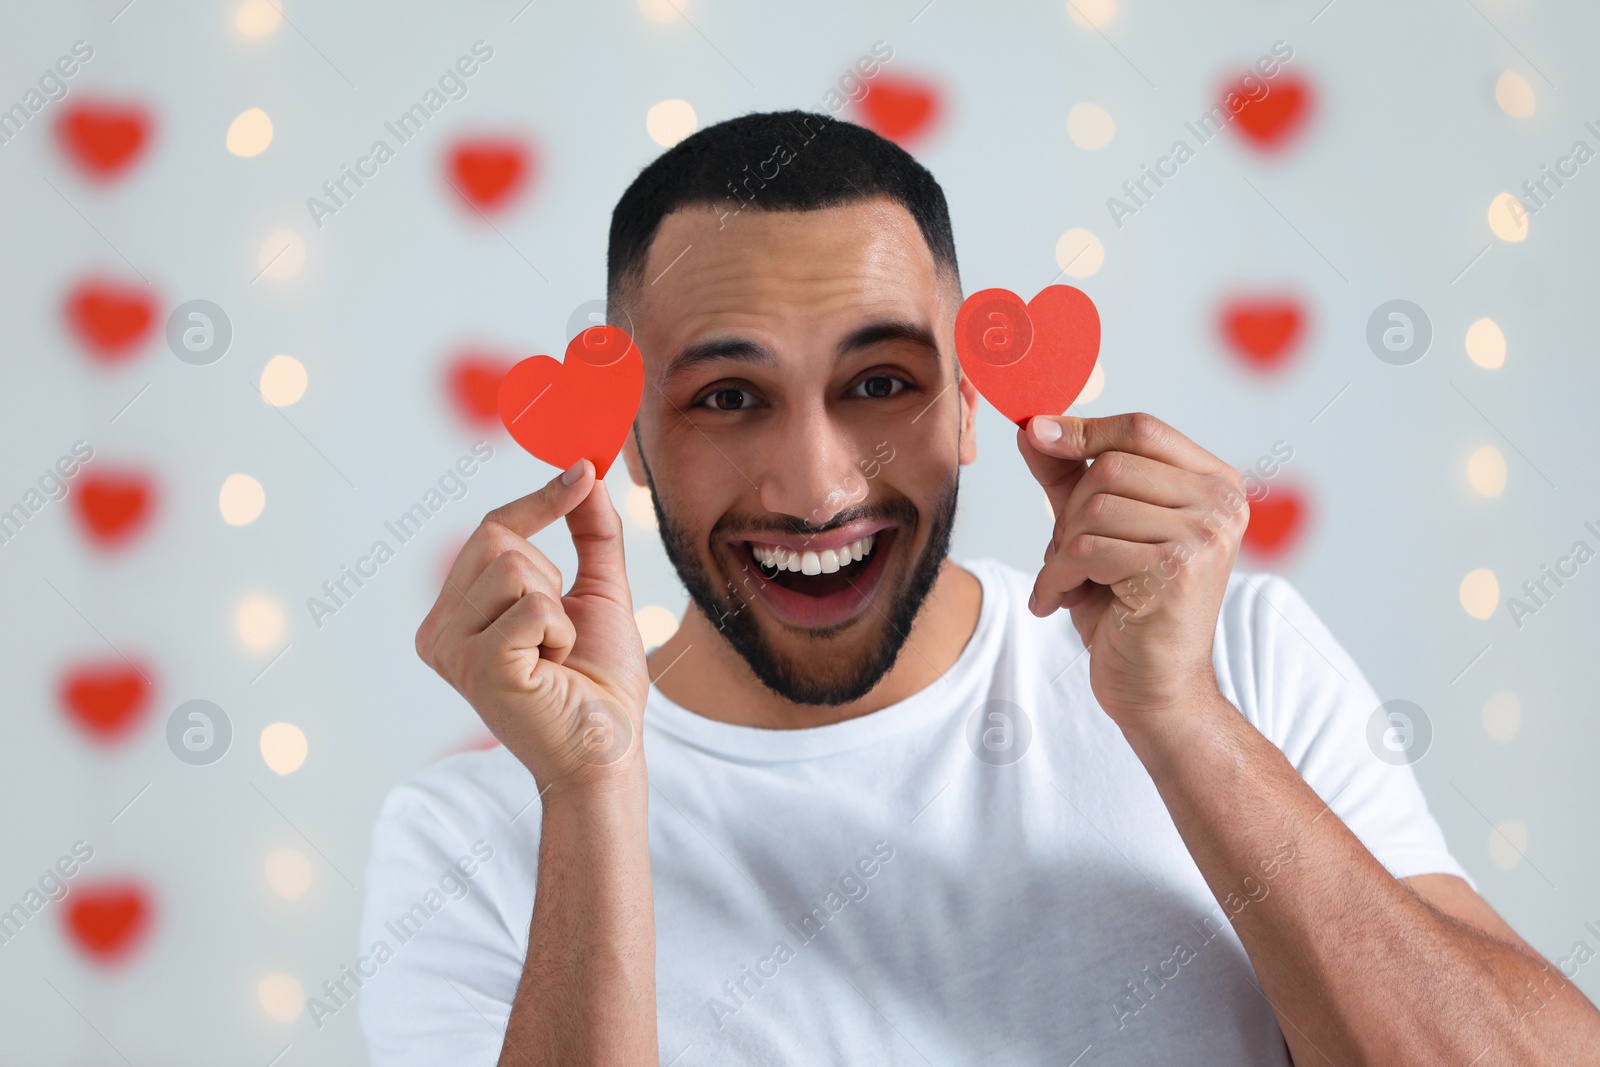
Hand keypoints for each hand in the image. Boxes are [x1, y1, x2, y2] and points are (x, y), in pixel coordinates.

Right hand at [415, 460, 648, 794]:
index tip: (583, 470)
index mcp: (456, 613)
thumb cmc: (598, 682)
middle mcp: (439, 631)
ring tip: (553, 655)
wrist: (608, 750)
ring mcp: (452, 650)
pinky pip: (534, 607)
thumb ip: (591, 532)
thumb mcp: (598, 591)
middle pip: (496, 539)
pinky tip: (553, 670)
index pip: (490, 530)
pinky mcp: (479, 668)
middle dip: (549, 574)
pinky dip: (562, 633)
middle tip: (557, 631)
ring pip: (515, 569)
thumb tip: (586, 472)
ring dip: (557, 610)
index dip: (539, 499)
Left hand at [1018, 413, 1247, 728]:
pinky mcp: (1177, 571)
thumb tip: (1033, 427)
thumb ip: (1070, 476)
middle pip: (1110, 466)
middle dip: (1068, 511)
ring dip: (1060, 550)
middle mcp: (1221, 503)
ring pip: (1094, 507)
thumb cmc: (1126, 609)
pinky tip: (1057, 603)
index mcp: (1214, 482)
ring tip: (1065, 581)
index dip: (1083, 429)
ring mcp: (1204, 535)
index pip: (1142, 429)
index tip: (1035, 433)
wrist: (1154, 689)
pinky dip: (1056, 577)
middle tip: (1063, 554)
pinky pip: (1087, 550)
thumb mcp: (1097, 530)